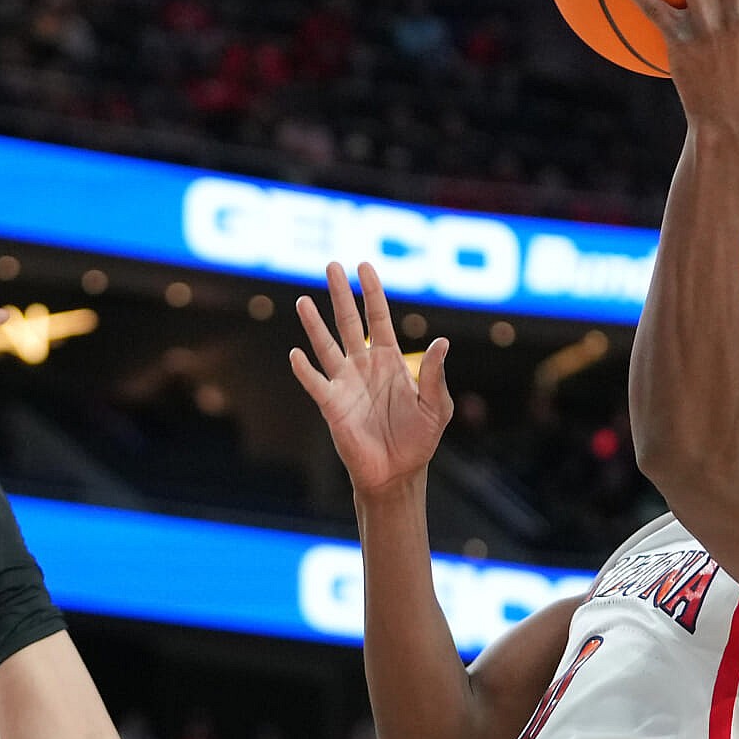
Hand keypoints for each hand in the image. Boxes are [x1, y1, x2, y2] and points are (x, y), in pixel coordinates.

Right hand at [288, 260, 452, 495]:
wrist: (397, 474)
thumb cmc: (418, 440)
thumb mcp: (437, 407)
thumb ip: (436, 375)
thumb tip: (443, 341)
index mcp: (389, 361)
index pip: (378, 318)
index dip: (372, 292)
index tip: (364, 266)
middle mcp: (364, 366)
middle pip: (348, 322)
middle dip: (340, 294)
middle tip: (331, 265)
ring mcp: (345, 384)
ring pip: (326, 346)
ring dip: (314, 324)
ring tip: (303, 300)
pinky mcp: (332, 406)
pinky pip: (316, 383)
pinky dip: (304, 370)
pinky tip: (295, 353)